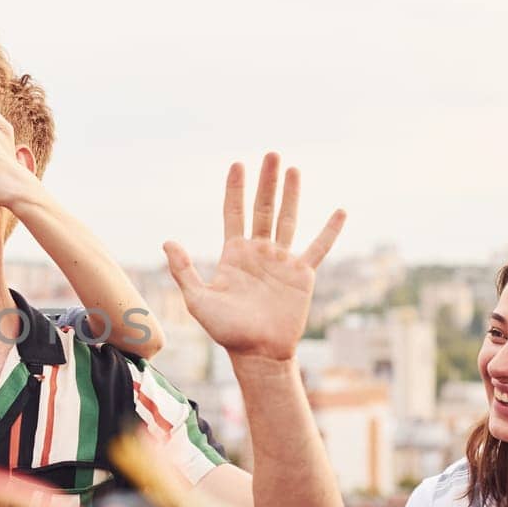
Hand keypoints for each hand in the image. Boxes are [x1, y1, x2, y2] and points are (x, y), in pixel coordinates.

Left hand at [164, 154, 344, 361]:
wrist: (257, 352)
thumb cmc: (226, 330)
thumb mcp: (198, 300)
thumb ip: (184, 270)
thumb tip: (168, 241)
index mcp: (234, 254)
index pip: (234, 212)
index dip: (235, 189)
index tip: (237, 164)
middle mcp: (258, 252)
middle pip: (263, 208)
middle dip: (266, 181)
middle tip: (271, 154)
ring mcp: (281, 261)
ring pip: (287, 219)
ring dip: (291, 194)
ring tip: (294, 169)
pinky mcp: (302, 275)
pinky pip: (318, 248)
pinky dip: (329, 231)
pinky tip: (340, 211)